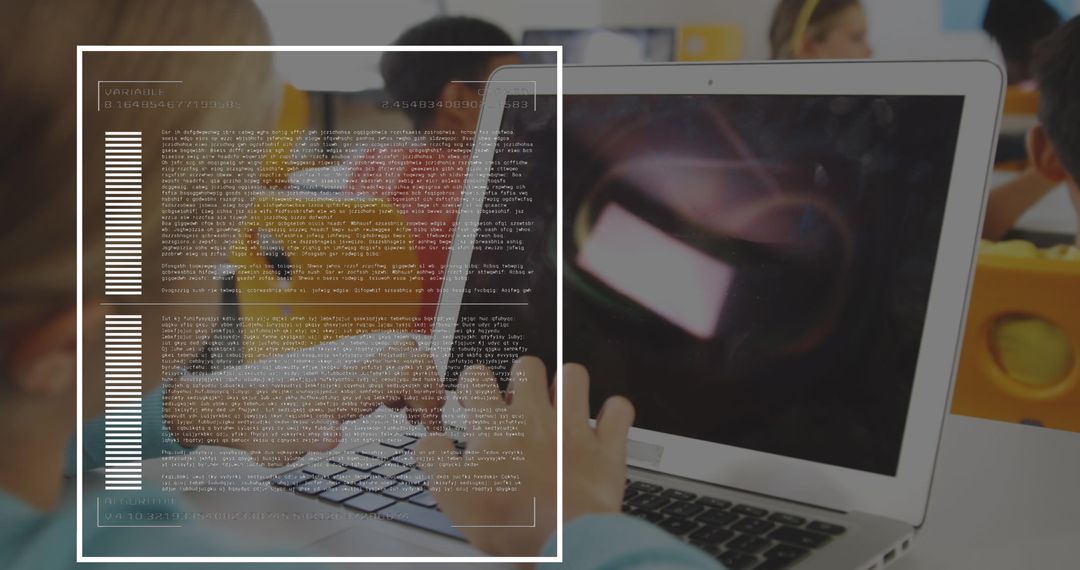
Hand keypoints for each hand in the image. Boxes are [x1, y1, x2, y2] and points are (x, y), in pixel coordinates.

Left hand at [165, 337, 443, 466]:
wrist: (243, 409)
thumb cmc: (265, 427)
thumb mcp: (284, 440)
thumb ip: (309, 436)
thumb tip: (331, 434)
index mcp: (348, 386)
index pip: (407, 372)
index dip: (428, 396)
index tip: (427, 426)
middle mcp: (355, 371)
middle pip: (414, 356)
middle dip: (430, 387)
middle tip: (423, 420)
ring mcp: (354, 369)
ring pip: (406, 355)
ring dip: (420, 383)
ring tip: (411, 415)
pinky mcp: (351, 374)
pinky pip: (392, 365)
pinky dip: (406, 384)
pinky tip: (394, 408)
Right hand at [416, 357, 633, 556]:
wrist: (563, 541)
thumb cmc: (510, 520)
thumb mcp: (452, 494)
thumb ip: (435, 459)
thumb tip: (430, 441)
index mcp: (496, 426)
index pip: (477, 376)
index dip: (472, 383)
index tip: (474, 399)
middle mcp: (535, 417)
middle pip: (527, 365)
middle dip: (521, 376)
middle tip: (518, 400)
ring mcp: (574, 428)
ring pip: (575, 376)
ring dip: (567, 385)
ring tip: (560, 404)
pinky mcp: (606, 447)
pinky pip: (619, 410)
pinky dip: (613, 412)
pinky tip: (603, 422)